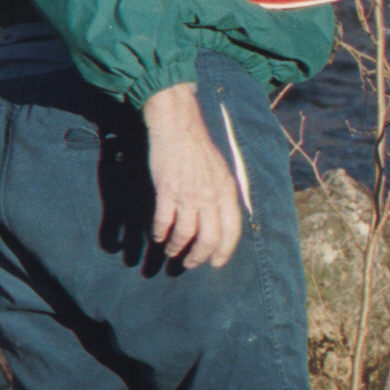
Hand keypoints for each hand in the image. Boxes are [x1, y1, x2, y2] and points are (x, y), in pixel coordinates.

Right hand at [141, 83, 242, 268]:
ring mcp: (189, 193)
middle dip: (199, 256)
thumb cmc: (198, 148)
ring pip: (185, 234)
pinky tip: (157, 237)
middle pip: (209, 238)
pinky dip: (160, 233)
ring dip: (177, 247)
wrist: (178, 125)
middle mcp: (211, 195)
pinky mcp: (167, 190)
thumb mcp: (221, 171)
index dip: (224, 251)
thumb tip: (223, 219)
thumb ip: (223, 195)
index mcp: (227, 191)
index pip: (232, 231)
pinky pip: (164, 220)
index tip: (216, 263)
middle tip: (190, 263)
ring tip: (171, 251)